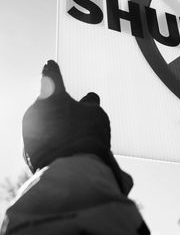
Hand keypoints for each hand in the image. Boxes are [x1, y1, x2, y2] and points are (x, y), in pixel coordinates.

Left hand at [23, 60, 131, 193]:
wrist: (72, 171)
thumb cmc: (86, 135)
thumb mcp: (96, 113)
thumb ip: (90, 103)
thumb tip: (89, 98)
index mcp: (51, 97)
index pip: (51, 77)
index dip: (52, 70)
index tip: (49, 63)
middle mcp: (35, 112)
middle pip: (50, 105)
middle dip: (62, 108)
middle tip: (80, 118)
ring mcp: (28, 132)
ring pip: (46, 123)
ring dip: (58, 126)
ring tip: (78, 139)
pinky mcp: (28, 152)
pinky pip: (42, 140)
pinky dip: (53, 141)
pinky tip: (69, 150)